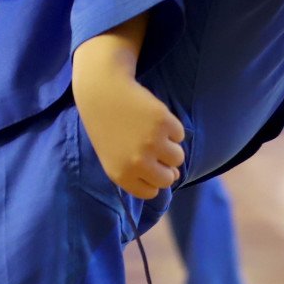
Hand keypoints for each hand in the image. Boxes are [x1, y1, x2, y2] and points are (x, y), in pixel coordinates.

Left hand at [72, 18, 183, 198]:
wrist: (102, 92)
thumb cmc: (108, 125)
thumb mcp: (114, 156)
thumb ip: (139, 172)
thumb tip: (175, 176)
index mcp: (121, 175)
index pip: (151, 192)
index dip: (152, 179)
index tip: (147, 165)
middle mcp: (138, 163)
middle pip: (168, 179)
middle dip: (166, 166)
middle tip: (153, 148)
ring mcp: (153, 143)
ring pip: (178, 157)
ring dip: (170, 146)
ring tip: (152, 131)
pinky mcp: (164, 123)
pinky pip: (180, 135)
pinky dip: (172, 127)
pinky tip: (153, 117)